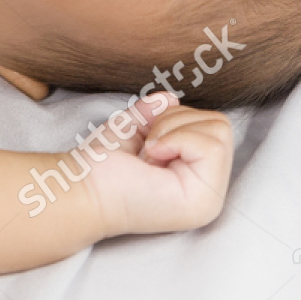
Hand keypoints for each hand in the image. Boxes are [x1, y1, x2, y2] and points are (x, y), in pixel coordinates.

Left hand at [83, 94, 232, 237]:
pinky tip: (153, 158)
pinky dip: (177, 140)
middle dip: (175, 122)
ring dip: (173, 131)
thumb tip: (170, 98)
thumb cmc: (99, 166)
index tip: (147, 144)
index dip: (175, 120)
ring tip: (150, 155)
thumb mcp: (130, 129)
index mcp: (196, 177)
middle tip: (148, 149)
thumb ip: (152, 113)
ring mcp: (209, 200)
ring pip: (218, 131)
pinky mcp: (204, 201)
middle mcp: (209, 191)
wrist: (80, 188)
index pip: (212, 126)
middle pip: (220, 125)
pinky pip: (212, 146)